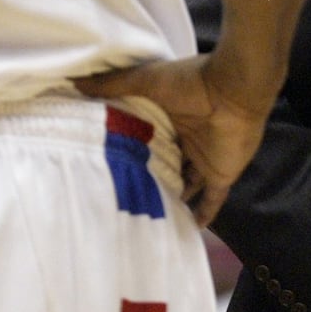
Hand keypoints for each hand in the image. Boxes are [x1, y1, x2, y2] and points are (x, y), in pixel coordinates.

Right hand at [73, 47, 276, 226]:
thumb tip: (76, 84)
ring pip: (186, 186)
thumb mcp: (146, 80)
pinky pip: (212, 200)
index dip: (131, 155)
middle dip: (149, 181)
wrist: (235, 89)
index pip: (148, 142)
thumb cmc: (191, 82)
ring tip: (145, 221)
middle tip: (121, 201)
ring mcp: (205, 159)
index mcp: (170, 119)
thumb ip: (113, 84)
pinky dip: (203, 214)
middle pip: (166, 166)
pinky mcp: (222, 174)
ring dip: (172, 199)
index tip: (105, 170)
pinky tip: (188, 231)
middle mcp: (187, 141)